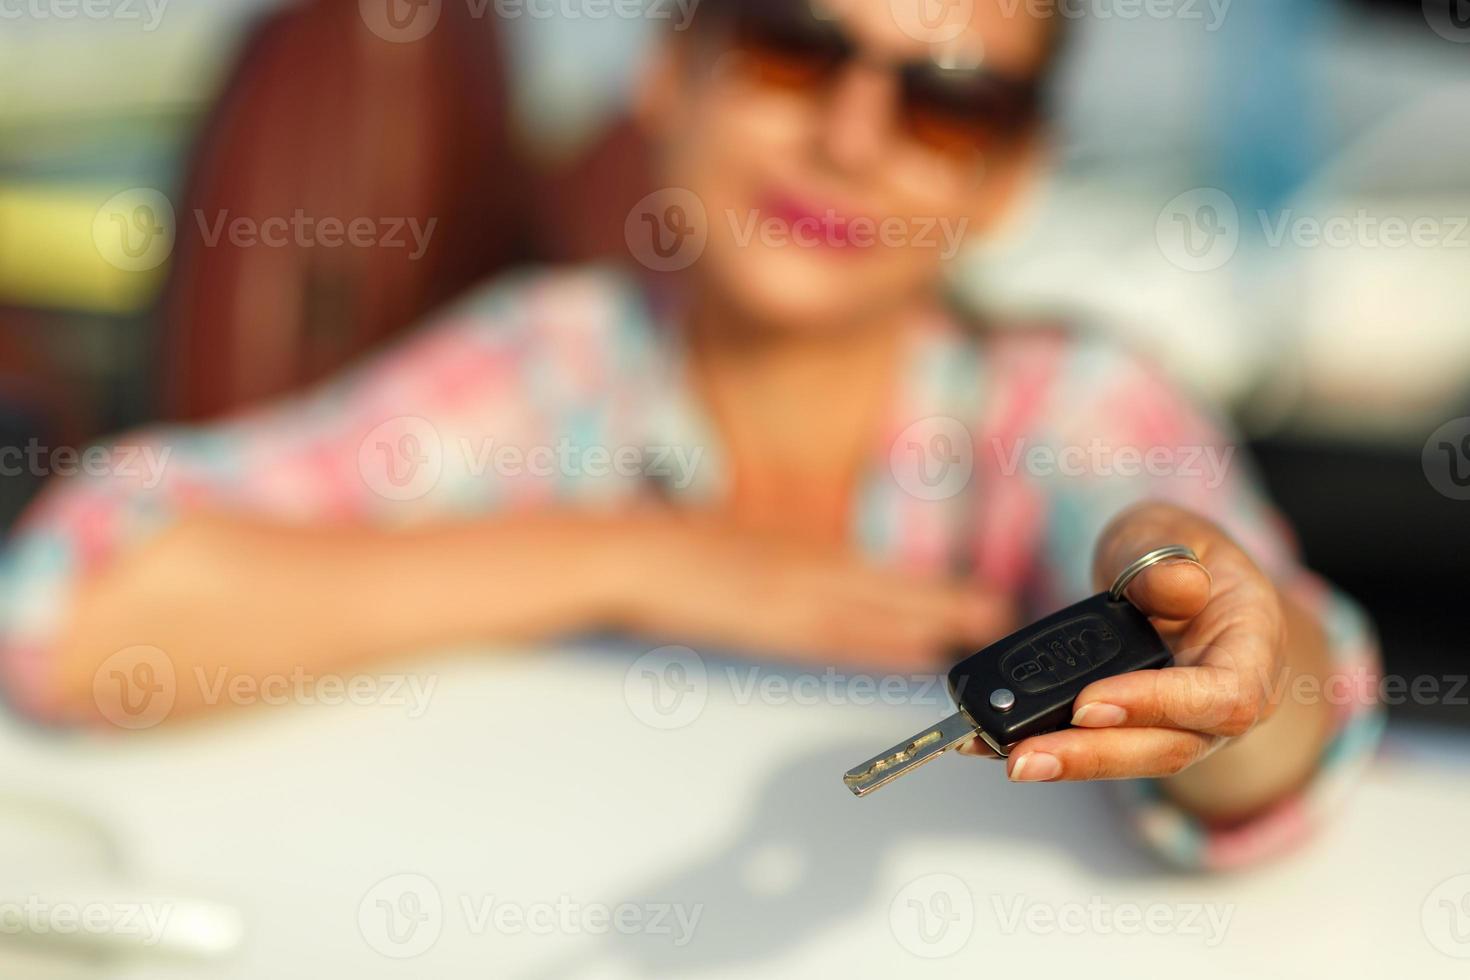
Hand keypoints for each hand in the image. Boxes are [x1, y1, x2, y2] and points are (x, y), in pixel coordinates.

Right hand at [616, 512, 1015, 670]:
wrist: (631, 553)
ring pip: (876, 610)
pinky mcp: (769, 620)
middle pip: (890, 588)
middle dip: (947, 601)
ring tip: (982, 630)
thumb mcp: (742, 548)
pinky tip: (918, 655)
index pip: (877, 576)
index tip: (976, 599)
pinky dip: (881, 646)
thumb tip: (822, 582)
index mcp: (800, 552)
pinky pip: (837, 638)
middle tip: (1003, 613)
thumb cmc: (679, 551)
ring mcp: (791, 593)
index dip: (929, 589)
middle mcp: (805, 568)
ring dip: (930, 620)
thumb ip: (785, 565)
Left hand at [963, 502, 1295, 783]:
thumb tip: (1174, 588)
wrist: (1180, 577)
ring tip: (1006, 757)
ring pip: (1133, 757)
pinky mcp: (1141, 731)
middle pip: (1169, 746)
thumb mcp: (1174, 533)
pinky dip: (1049, 744)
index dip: (1158, 705)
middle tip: (1024, 756)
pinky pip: (1101, 743)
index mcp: (1253, 647)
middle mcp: (1227, 701)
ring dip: (1067, 763)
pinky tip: (993, 744)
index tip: (1090, 702)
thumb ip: (1166, 558)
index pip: (1222, 696)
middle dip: (1092, 754)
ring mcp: (1185, 724)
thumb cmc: (1183, 554)